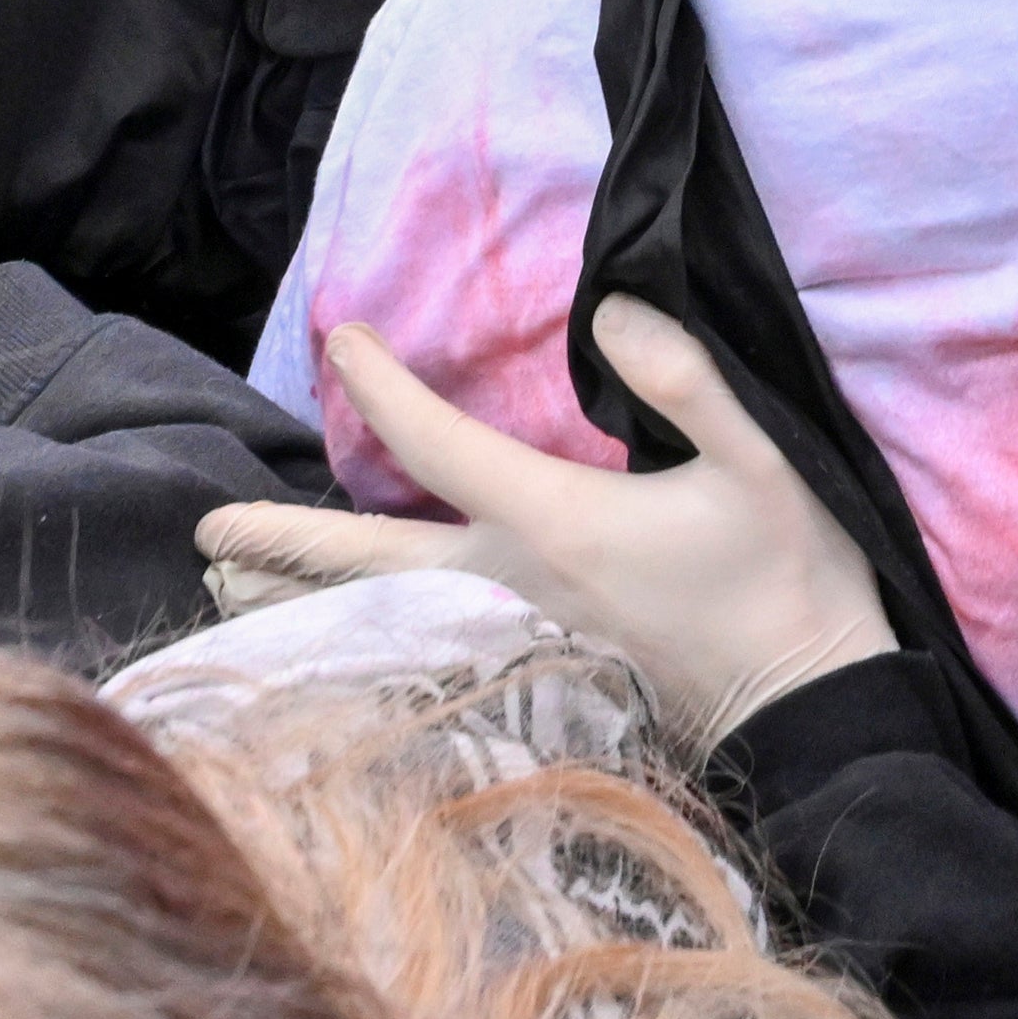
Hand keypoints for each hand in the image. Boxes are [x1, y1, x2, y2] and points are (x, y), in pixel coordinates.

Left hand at [195, 299, 890, 744]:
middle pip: (370, 561)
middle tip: (205, 533)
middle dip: (284, 543)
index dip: (381, 386)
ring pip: (385, 613)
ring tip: (235, 593)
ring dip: (307, 597)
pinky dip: (364, 630)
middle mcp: (514, 584)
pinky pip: (422, 640)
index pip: (436, 445)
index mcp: (555, 525)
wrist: (812, 707)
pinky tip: (347, 630)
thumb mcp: (761, 461)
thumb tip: (610, 312)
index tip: (342, 336)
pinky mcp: (541, 666)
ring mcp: (521, 635)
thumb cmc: (788, 577)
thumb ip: (686, 379)